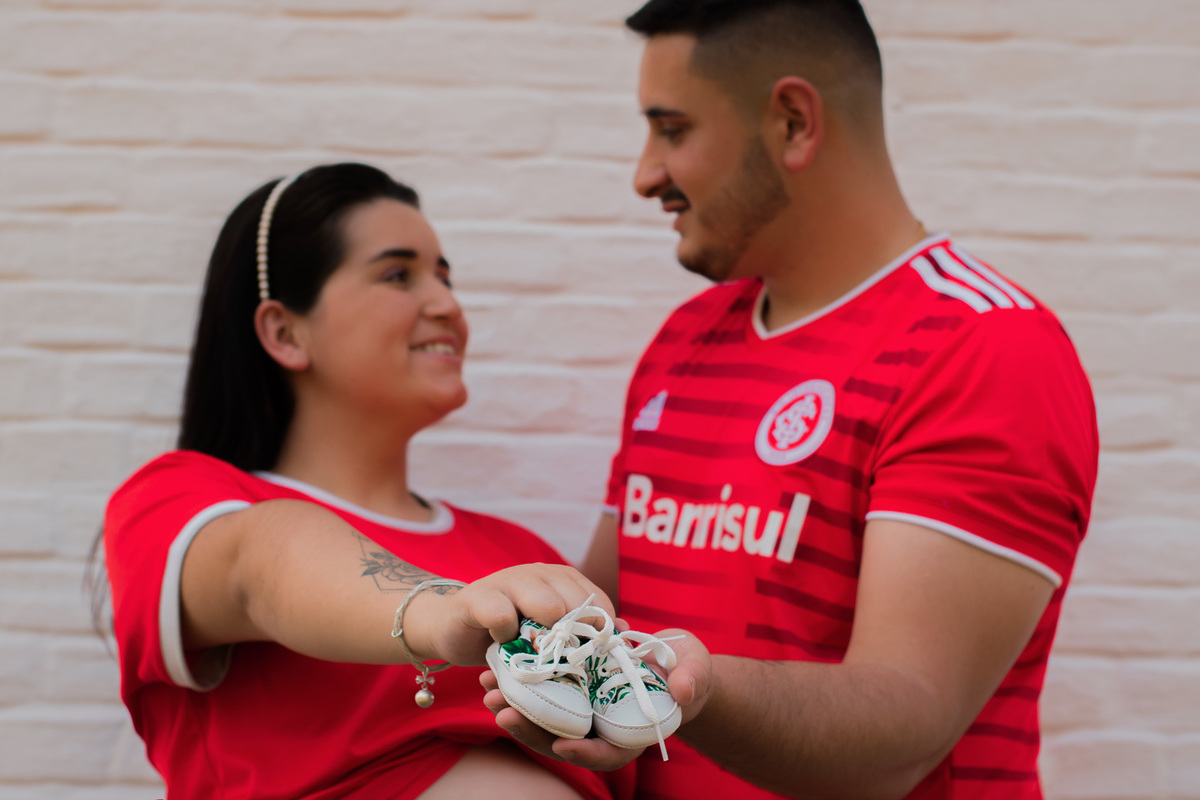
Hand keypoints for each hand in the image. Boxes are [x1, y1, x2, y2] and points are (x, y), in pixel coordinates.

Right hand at [406, 564, 612, 666]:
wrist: (453, 627)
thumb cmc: (508, 633)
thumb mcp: (547, 633)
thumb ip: (580, 631)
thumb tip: (624, 631)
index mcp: (562, 579)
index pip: (598, 605)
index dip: (599, 636)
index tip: (591, 661)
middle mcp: (539, 574)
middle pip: (576, 605)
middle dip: (574, 640)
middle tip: (562, 663)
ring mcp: (508, 581)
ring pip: (545, 604)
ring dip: (544, 638)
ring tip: (533, 653)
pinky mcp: (478, 597)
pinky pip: (502, 615)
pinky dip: (506, 635)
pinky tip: (501, 642)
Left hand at [478, 624, 713, 768]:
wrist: (675, 662)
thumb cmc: (690, 669)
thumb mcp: (696, 670)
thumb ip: (692, 680)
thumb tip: (684, 693)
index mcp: (633, 733)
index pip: (608, 754)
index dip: (586, 754)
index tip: (563, 746)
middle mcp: (604, 729)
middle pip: (565, 741)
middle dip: (532, 730)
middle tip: (503, 713)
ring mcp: (586, 713)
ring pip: (546, 722)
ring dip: (516, 710)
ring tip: (488, 692)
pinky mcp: (573, 694)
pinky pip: (543, 698)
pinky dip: (520, 689)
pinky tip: (496, 673)